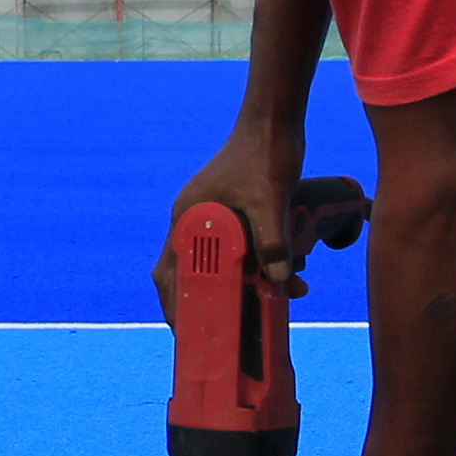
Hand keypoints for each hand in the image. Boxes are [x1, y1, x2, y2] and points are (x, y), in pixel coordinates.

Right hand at [154, 118, 307, 317]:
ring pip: (219, 264)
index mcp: (188, 217)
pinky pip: (239, 251)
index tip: (189, 335)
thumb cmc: (264, 152)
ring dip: (242, 285)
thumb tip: (279, 281)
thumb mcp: (270, 199)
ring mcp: (212, 217)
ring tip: (273, 300)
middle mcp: (194, 219)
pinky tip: (284, 275)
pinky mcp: (233, 214)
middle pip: (191, 274)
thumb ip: (272, 240)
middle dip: (210, 303)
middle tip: (227, 333)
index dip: (177, 306)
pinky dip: (256, 266)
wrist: (275, 120)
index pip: (171, 273)